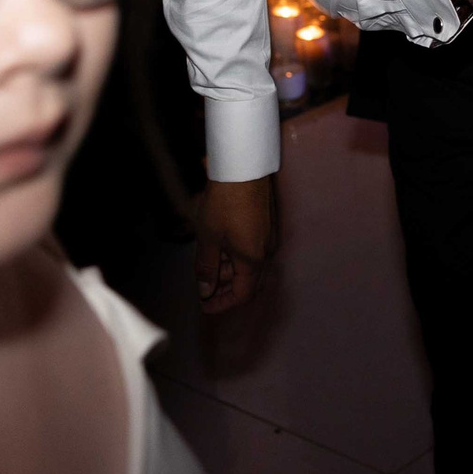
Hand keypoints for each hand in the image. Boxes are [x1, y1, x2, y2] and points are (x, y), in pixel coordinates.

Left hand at [194, 173, 279, 314]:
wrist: (243, 168)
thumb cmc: (224, 203)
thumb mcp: (209, 237)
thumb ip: (207, 266)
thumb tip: (205, 290)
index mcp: (253, 259)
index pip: (242, 294)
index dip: (222, 304)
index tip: (204, 305)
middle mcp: (266, 251)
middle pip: (249, 282)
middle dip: (226, 289)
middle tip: (204, 288)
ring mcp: (268, 237)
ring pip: (250, 265)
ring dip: (230, 271)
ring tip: (207, 265)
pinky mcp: (266, 224)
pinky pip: (252, 250)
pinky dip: (236, 257)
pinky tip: (220, 247)